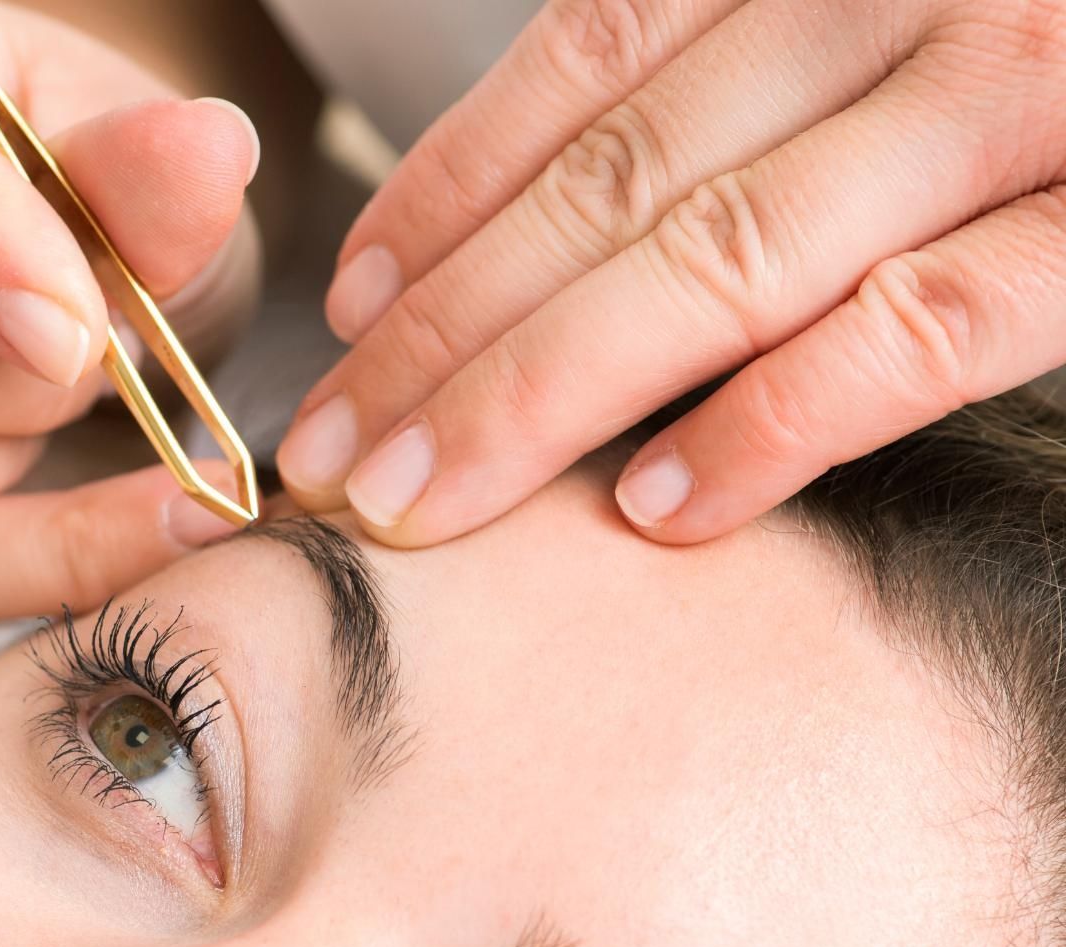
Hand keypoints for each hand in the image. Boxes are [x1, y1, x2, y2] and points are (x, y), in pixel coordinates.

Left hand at [278, 0, 1065, 546]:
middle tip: (334, 446)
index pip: (597, 55)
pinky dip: (782, 416)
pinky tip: (659, 508)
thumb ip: (786, 54)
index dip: (452, 186)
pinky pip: (930, 324)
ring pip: (726, 251)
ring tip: (418, 498)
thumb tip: (602, 188)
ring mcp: (1034, 89)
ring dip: (542, 390)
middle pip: (623, 177)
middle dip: (452, 327)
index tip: (350, 304)